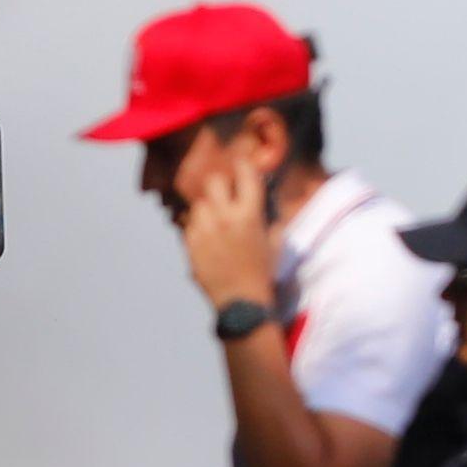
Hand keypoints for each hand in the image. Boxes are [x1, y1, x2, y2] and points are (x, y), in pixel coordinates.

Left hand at [176, 123, 285, 317]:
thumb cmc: (262, 271)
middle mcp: (225, 218)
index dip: (244, 165)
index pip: (245, 174)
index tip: (242, 164)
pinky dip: (198, 226)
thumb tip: (264, 199)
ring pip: (199, 203)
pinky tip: (209, 238)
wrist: (240, 302)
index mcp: (249, 215)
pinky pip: (190, 224)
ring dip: (208, 207)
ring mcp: (204, 230)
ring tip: (216, 220)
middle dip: (221, 184)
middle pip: (214, 182)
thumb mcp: (276, 242)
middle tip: (226, 193)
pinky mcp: (190, 243)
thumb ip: (270, 217)